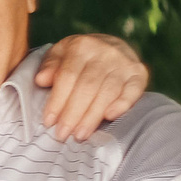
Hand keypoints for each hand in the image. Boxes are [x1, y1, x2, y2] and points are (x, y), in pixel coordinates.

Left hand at [33, 35, 148, 142]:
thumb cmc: (77, 58)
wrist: (110, 47)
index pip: (67, 76)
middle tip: (63, 134)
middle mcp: (105, 52)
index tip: (49, 121)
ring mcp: (124, 62)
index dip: (57, 100)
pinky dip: (122, 104)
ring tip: (80, 134)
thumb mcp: (59, 55)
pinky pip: (134, 90)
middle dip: (73, 113)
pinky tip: (109, 117)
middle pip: (87, 86)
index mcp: (82, 46)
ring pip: (107, 92)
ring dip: (93, 116)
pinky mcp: (139, 73)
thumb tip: (41, 80)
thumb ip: (49, 67)